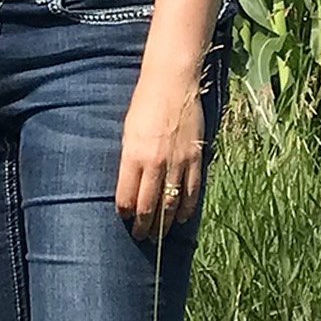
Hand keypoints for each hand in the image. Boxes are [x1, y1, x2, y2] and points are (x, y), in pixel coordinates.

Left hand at [115, 66, 207, 240]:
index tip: (124, 219)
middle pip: (149, 206)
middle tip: (141, 237)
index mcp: (133, 155)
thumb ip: (129, 160)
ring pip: (170, 204)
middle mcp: (155, 163)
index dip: (125, 213)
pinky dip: (186, 208)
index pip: (126, 196)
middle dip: (143, 226)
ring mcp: (178, 162)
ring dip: (164, 224)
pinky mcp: (195, 158)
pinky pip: (192, 191)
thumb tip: (129, 187)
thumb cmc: (144, 104)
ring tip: (159, 236)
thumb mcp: (127, 132)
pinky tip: (181, 218)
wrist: (172, 83)